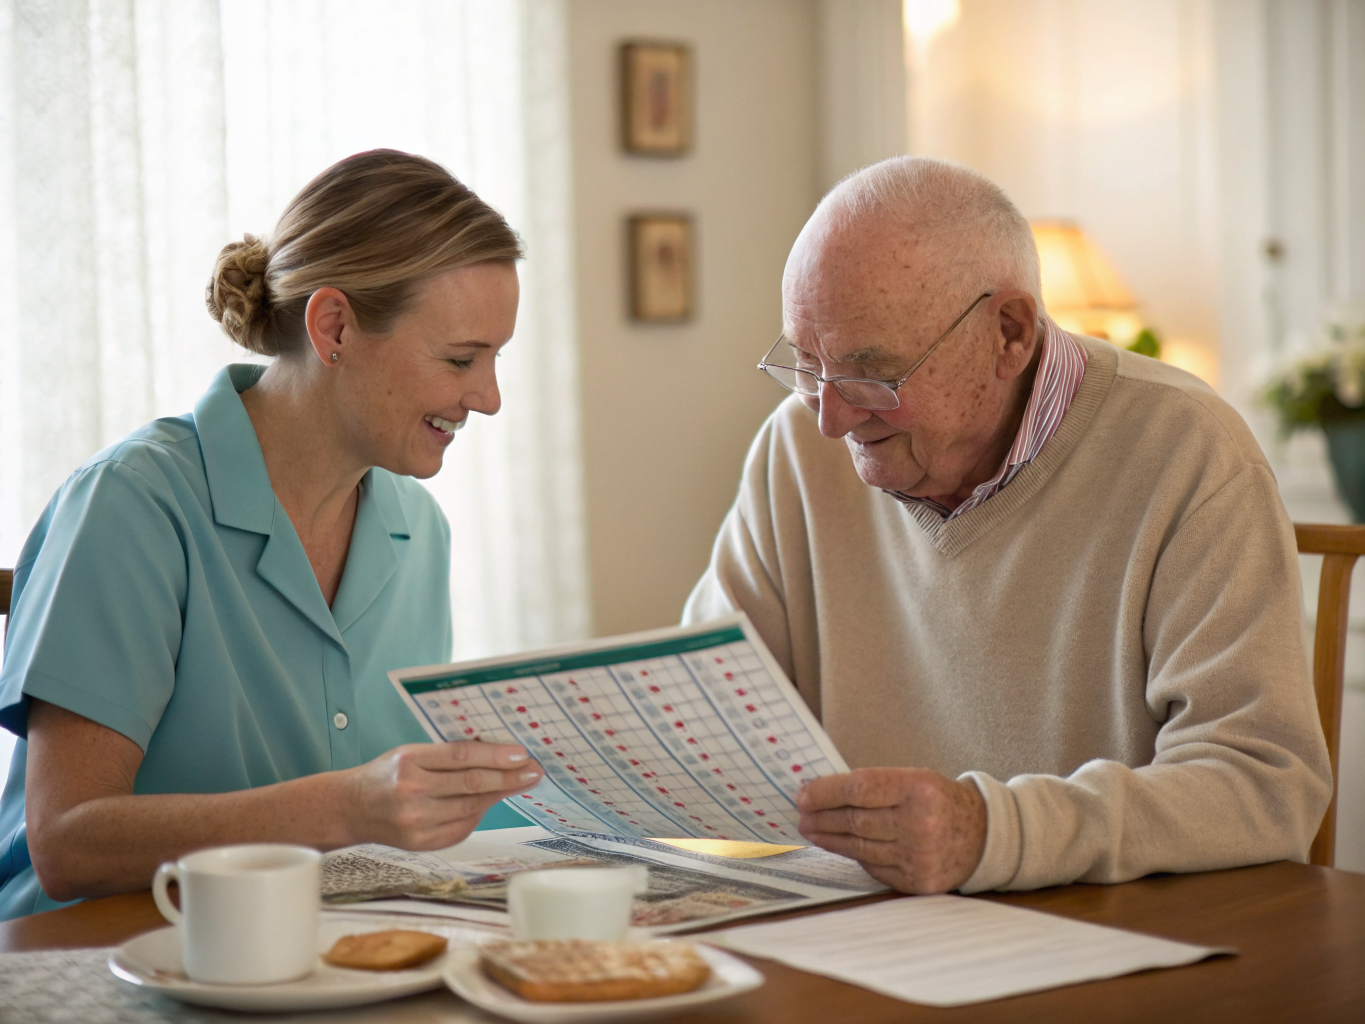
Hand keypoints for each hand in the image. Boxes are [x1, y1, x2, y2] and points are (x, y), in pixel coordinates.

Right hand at [339, 741, 542, 850]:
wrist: (352, 809)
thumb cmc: (386, 774)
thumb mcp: (410, 753)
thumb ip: (447, 754)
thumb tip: (496, 752)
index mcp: (409, 762)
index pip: (461, 756)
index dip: (495, 755)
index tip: (522, 753)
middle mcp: (412, 792)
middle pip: (471, 784)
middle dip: (509, 777)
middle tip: (534, 771)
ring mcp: (417, 822)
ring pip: (471, 807)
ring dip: (500, 795)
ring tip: (521, 783)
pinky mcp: (422, 843)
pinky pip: (462, 827)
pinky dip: (479, 813)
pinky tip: (491, 802)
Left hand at [795, 767, 986, 893]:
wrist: (983, 836)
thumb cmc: (940, 801)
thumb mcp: (914, 780)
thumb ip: (874, 785)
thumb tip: (821, 792)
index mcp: (919, 789)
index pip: (860, 789)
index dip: (826, 793)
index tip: (803, 795)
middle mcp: (920, 824)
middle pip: (855, 821)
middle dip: (822, 818)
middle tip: (801, 815)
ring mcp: (919, 857)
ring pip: (860, 847)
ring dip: (830, 839)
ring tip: (812, 830)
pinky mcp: (917, 881)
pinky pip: (874, 867)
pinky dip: (856, 856)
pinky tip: (843, 846)